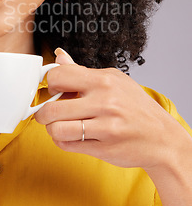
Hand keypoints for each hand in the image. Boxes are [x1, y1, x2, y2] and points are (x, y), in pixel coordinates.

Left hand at [35, 48, 186, 170]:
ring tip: (59, 126)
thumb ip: (82, 71)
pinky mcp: (104, 149)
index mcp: (103, 81)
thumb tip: (59, 55)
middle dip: (42, 113)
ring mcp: (105, 127)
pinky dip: (62, 141)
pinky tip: (71, 136)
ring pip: (56, 129)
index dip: (50, 85)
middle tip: (47, 113)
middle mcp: (104, 102)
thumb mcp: (113, 80)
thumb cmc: (134, 107)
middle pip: (51, 108)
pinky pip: (67, 145)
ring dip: (51, 129)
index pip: (58, 76)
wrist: (162, 138)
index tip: (53, 91)